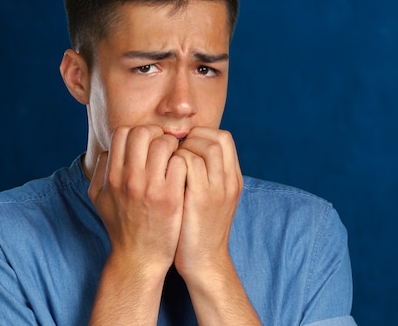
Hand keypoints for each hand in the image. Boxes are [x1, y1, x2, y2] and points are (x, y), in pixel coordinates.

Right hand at [88, 125, 186, 276]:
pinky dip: (184, 161)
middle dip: (157, 134)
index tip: (147, 143)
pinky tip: (184, 171)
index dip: (137, 132)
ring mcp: (151, 187)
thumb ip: (100, 170)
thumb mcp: (99, 198)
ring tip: (176, 157)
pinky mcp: (171, 197)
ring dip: (173, 146)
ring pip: (164, 143)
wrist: (139, 258)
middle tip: (164, 147)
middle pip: (143, 132)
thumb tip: (109, 149)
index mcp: (112, 176)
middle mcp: (129, 179)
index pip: (123, 133)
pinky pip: (180, 162)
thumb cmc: (121, 226)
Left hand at [171, 127, 243, 281]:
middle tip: (173, 150)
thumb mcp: (212, 199)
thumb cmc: (199, 229)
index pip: (224, 138)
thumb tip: (186, 150)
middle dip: (191, 138)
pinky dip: (175, 161)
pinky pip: (189, 163)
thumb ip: (206, 175)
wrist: (203, 262)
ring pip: (205, 147)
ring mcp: (218, 189)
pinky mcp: (201, 199)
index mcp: (233, 179)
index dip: (201, 135)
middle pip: (217, 139)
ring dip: (183, 148)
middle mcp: (229, 181)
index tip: (182, 145)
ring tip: (169, 161)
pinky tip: (163, 173)